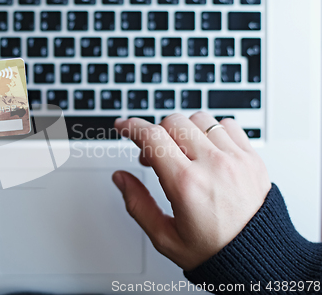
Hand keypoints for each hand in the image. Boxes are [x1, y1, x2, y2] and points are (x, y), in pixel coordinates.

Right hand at [112, 112, 270, 270]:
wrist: (259, 260)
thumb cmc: (215, 252)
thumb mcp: (165, 237)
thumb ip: (137, 204)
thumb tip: (121, 178)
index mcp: (186, 185)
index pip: (152, 137)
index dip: (131, 127)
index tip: (123, 126)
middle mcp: (212, 166)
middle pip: (173, 122)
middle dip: (155, 133)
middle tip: (153, 156)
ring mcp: (235, 159)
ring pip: (199, 119)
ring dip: (183, 131)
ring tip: (182, 153)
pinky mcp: (252, 158)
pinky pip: (227, 125)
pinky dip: (211, 131)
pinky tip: (206, 150)